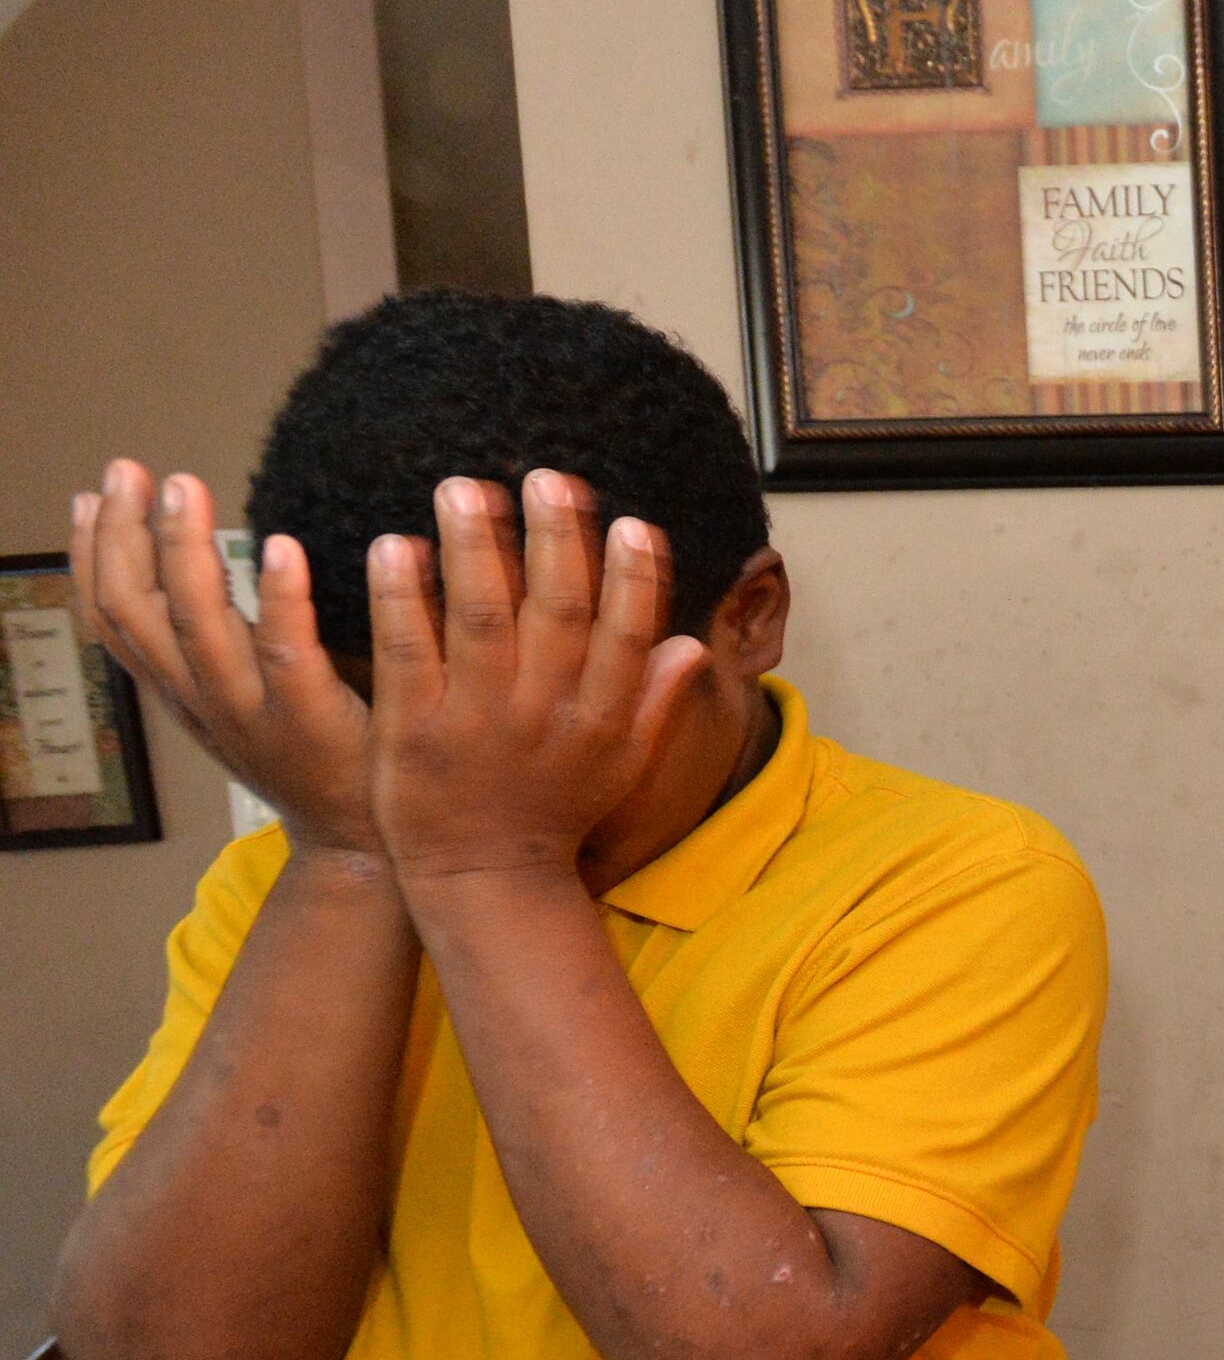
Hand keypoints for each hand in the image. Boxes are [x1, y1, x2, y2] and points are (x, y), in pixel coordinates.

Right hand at [69, 459, 380, 856]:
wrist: (364, 847)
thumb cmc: (323, 757)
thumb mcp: (257, 694)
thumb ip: (241, 635)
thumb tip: (248, 553)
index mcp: (184, 691)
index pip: (113, 617)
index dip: (94, 554)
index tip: (97, 492)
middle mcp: (201, 700)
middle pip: (134, 611)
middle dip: (126, 535)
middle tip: (133, 469)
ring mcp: (250, 712)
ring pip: (193, 623)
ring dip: (182, 549)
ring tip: (185, 487)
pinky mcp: (311, 720)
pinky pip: (285, 651)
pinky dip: (279, 596)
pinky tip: (282, 545)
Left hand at [367, 473, 709, 886]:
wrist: (485, 882)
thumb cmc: (554, 815)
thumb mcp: (621, 765)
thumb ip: (653, 701)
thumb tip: (693, 643)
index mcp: (600, 718)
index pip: (627, 635)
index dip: (634, 578)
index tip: (633, 522)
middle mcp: (545, 714)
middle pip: (557, 613)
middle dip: (555, 540)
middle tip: (546, 477)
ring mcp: (478, 720)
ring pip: (481, 620)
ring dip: (473, 548)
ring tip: (462, 487)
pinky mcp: (414, 729)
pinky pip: (409, 652)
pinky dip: (402, 598)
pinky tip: (394, 546)